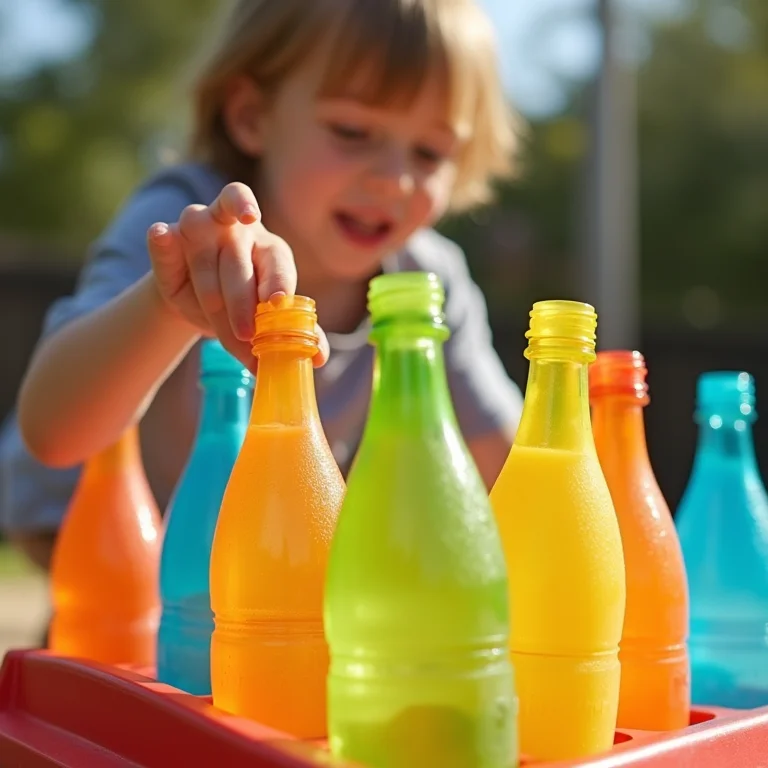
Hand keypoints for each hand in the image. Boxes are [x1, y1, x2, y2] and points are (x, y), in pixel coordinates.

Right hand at [147, 182, 328, 369]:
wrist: (196, 301)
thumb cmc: (241, 306)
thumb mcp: (266, 319)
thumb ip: (292, 333)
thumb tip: (318, 358)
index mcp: (270, 250)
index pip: (277, 258)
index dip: (277, 279)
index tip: (278, 300)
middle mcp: (238, 230)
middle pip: (238, 264)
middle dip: (242, 304)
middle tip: (246, 335)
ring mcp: (202, 228)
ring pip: (204, 259)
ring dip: (210, 295)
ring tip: (216, 323)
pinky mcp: (169, 235)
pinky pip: (164, 236)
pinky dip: (163, 239)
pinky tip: (162, 235)